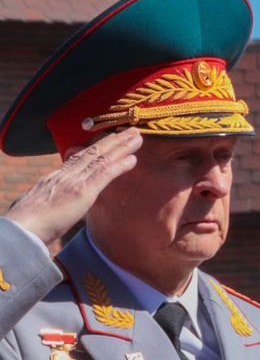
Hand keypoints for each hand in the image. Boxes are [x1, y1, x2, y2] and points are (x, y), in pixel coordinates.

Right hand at [3, 130, 143, 247]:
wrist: (22, 228)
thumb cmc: (28, 224)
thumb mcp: (39, 205)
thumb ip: (50, 201)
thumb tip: (51, 205)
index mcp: (55, 178)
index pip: (78, 158)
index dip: (95, 148)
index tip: (109, 140)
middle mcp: (65, 175)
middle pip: (92, 152)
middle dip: (112, 141)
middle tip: (130, 131)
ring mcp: (74, 181)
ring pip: (101, 158)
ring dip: (121, 146)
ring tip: (137, 136)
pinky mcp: (82, 191)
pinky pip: (104, 174)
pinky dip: (120, 165)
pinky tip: (133, 159)